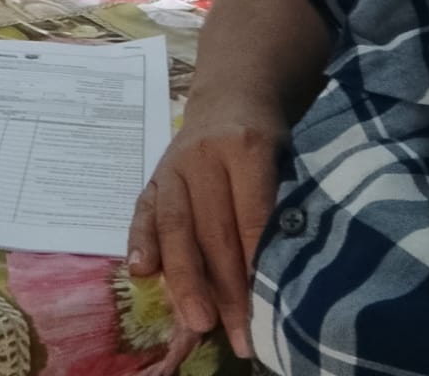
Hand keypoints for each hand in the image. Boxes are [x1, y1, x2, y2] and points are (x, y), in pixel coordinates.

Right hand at [126, 94, 287, 360]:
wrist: (231, 94)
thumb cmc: (269, 137)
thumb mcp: (287, 159)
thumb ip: (279, 207)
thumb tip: (284, 276)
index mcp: (247, 147)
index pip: (251, 217)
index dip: (256, 267)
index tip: (265, 312)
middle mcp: (204, 155)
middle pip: (212, 229)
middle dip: (223, 288)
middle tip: (235, 333)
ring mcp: (174, 165)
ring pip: (175, 225)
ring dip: (185, 278)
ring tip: (196, 321)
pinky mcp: (155, 175)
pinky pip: (144, 211)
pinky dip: (141, 242)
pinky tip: (141, 271)